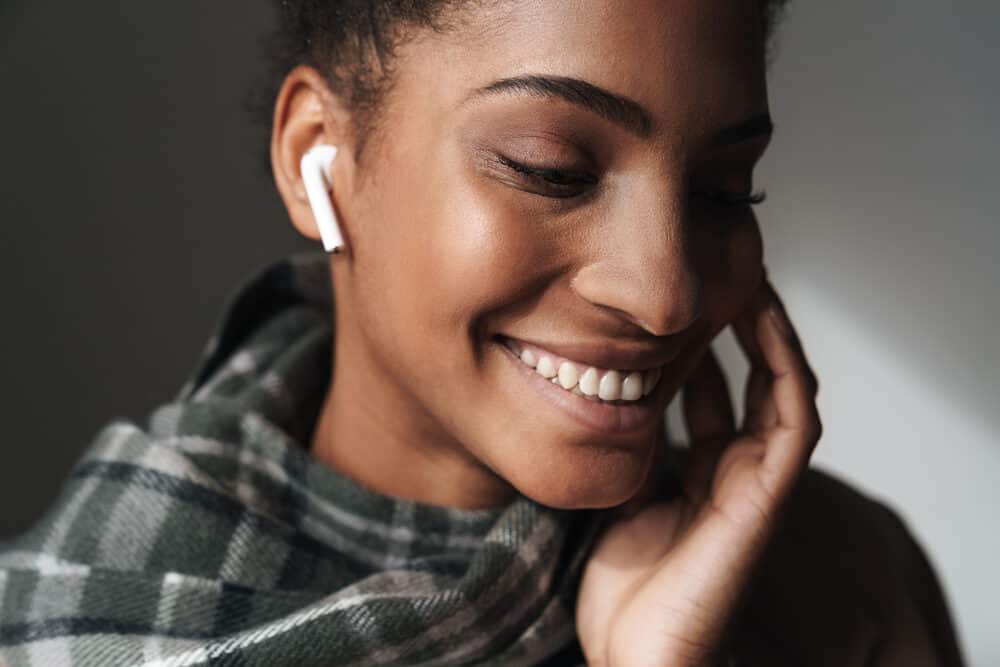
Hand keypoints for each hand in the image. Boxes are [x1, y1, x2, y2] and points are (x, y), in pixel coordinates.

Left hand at [576, 277, 822, 666]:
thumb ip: (617, 450)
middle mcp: (731, 469)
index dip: (699, 341)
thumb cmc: (619, 588)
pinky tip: (760, 317)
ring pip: (779, 384)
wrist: (637, 652)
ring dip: (767, 328)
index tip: (675, 298)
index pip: (710, 389)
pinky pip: (791, 415)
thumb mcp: (610, 496)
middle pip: (748, 378)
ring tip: (745, 276)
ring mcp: (755, 480)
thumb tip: (592, 395)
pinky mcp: (767, 492)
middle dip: (735, 324)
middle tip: (715, 272)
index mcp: (696, 471)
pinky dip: (783, 362)